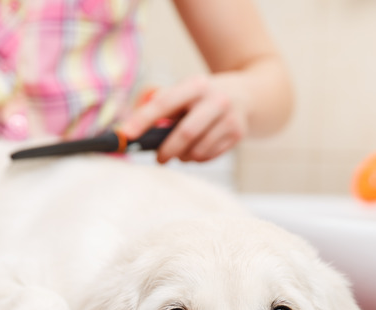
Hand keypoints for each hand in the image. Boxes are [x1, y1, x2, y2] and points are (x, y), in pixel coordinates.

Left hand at [120, 74, 247, 163]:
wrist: (250, 95)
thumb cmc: (203, 97)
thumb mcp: (185, 90)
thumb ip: (161, 104)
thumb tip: (132, 128)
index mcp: (195, 85)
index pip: (164, 103)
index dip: (142, 119)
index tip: (125, 134)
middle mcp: (216, 100)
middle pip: (185, 134)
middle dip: (167, 151)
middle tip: (159, 158)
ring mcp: (230, 118)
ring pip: (198, 151)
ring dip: (183, 157)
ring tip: (181, 152)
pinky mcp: (238, 134)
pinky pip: (209, 157)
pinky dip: (197, 158)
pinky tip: (197, 150)